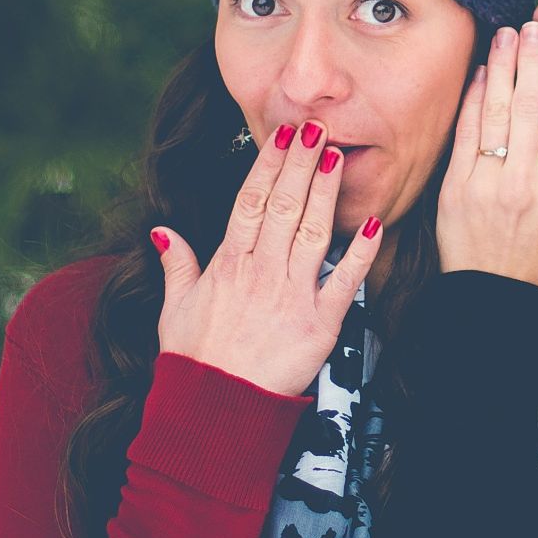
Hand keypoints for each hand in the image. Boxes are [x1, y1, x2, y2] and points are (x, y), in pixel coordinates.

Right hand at [149, 121, 383, 395]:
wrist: (214, 410)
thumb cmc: (194, 362)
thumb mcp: (174, 310)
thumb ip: (176, 265)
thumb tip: (162, 231)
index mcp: (227, 265)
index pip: (250, 202)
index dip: (268, 166)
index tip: (281, 136)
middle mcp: (260, 273)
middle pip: (283, 206)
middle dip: (300, 164)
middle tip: (315, 127)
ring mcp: (291, 296)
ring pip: (312, 232)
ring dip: (325, 192)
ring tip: (338, 156)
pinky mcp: (320, 324)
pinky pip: (344, 282)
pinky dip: (360, 252)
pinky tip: (374, 223)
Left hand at [437, 22, 537, 294]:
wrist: (496, 308)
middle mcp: (523, 183)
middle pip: (529, 107)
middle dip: (532, 61)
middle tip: (534, 26)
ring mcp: (486, 183)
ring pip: (496, 114)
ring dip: (502, 69)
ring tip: (507, 35)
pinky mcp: (455, 189)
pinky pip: (466, 135)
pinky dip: (474, 101)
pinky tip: (482, 73)